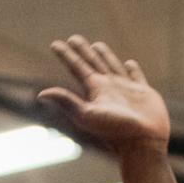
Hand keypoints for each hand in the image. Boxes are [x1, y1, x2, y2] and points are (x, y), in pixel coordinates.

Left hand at [38, 37, 169, 152]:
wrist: (141, 143)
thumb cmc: (114, 131)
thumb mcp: (86, 115)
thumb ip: (66, 102)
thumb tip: (40, 94)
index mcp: (95, 91)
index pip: (77, 68)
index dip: (66, 56)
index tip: (54, 44)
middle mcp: (108, 89)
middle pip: (93, 63)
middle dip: (83, 51)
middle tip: (73, 38)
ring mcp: (125, 90)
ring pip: (112, 67)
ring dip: (105, 56)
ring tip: (97, 46)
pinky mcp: (143, 93)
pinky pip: (136, 77)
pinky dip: (132, 70)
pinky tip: (129, 64)